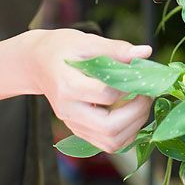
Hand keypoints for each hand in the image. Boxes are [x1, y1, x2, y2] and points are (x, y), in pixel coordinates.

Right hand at [25, 29, 152, 153]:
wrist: (37, 64)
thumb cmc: (62, 48)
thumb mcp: (87, 41)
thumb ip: (116, 49)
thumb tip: (145, 52)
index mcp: (68, 86)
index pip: (106, 95)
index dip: (129, 86)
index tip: (141, 75)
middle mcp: (69, 110)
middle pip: (109, 127)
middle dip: (137, 113)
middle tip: (147, 94)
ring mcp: (72, 123)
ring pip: (110, 142)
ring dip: (134, 126)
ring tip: (141, 103)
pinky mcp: (78, 130)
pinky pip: (106, 143)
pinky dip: (126, 133)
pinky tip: (131, 113)